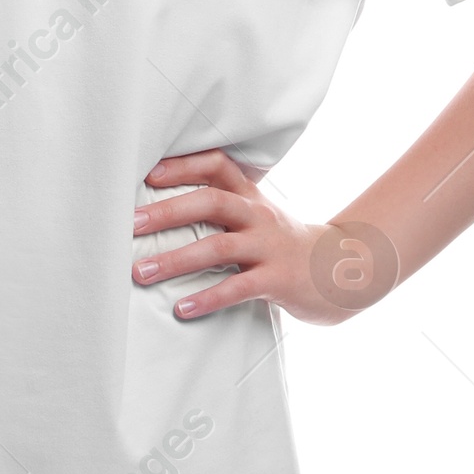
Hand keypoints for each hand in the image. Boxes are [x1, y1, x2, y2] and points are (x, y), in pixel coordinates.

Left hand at [131, 151, 400, 324]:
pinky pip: (238, 288)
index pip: (217, 166)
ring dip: (175, 260)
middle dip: (167, 212)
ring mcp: (270, 247)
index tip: (148, 173)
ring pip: (219, 246)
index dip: (183, 165)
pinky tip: (182, 308)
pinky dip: (208, 297)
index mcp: (250, 197)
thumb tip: (159, 213)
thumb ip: (221, 211)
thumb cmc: (283, 247)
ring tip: (141, 272)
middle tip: (130, 224)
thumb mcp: (257, 219)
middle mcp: (259, 216)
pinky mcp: (278, 279)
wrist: (342, 272)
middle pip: (211, 201)